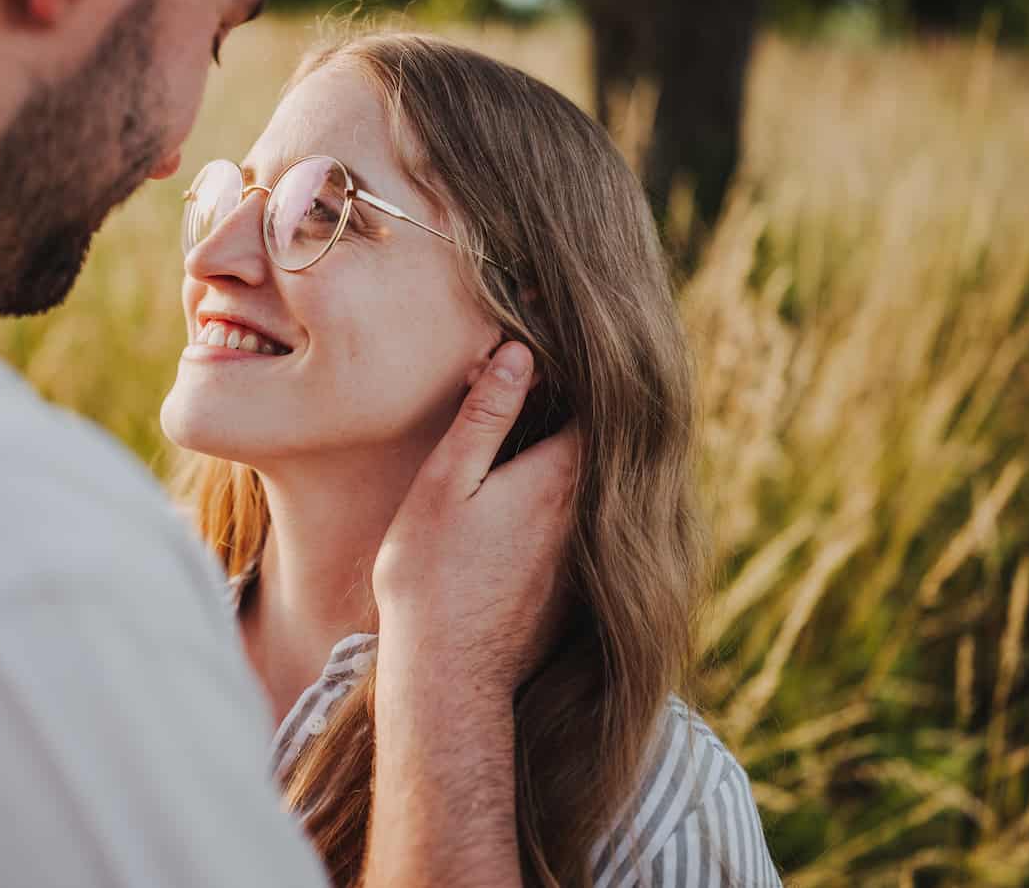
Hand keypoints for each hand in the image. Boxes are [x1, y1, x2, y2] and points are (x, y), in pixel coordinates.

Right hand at [374, 341, 577, 695]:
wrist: (448, 675)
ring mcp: (585, 555)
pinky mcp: (574, 589)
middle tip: (527, 390)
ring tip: (521, 441)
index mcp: (561, 477)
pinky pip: (579, 528)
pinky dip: (558, 506)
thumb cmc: (432, 575)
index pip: (596, 406)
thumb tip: (519, 354)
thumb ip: (486, 416)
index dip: (573, 377)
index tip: (541, 360)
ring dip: (562, 461)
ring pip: (588, 489)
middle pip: (596, 445)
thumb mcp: (447, 482)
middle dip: (566, 415)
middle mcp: (588, 514)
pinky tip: (519, 507)